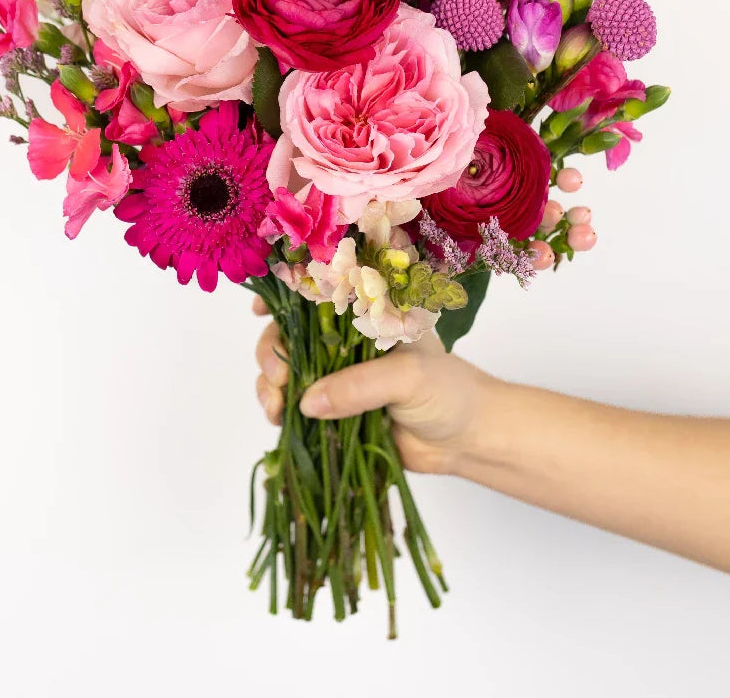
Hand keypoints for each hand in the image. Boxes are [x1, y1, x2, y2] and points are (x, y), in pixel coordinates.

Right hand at [252, 296, 495, 475]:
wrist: (467, 438)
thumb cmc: (448, 391)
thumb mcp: (409, 377)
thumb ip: (360, 385)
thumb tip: (307, 402)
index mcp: (365, 314)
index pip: (318, 291)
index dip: (284, 293)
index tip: (262, 309)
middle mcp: (344, 339)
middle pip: (290, 331)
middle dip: (273, 350)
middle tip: (278, 377)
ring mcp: (335, 374)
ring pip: (284, 368)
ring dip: (269, 383)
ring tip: (274, 405)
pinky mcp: (332, 409)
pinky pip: (293, 404)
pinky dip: (278, 409)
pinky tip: (278, 419)